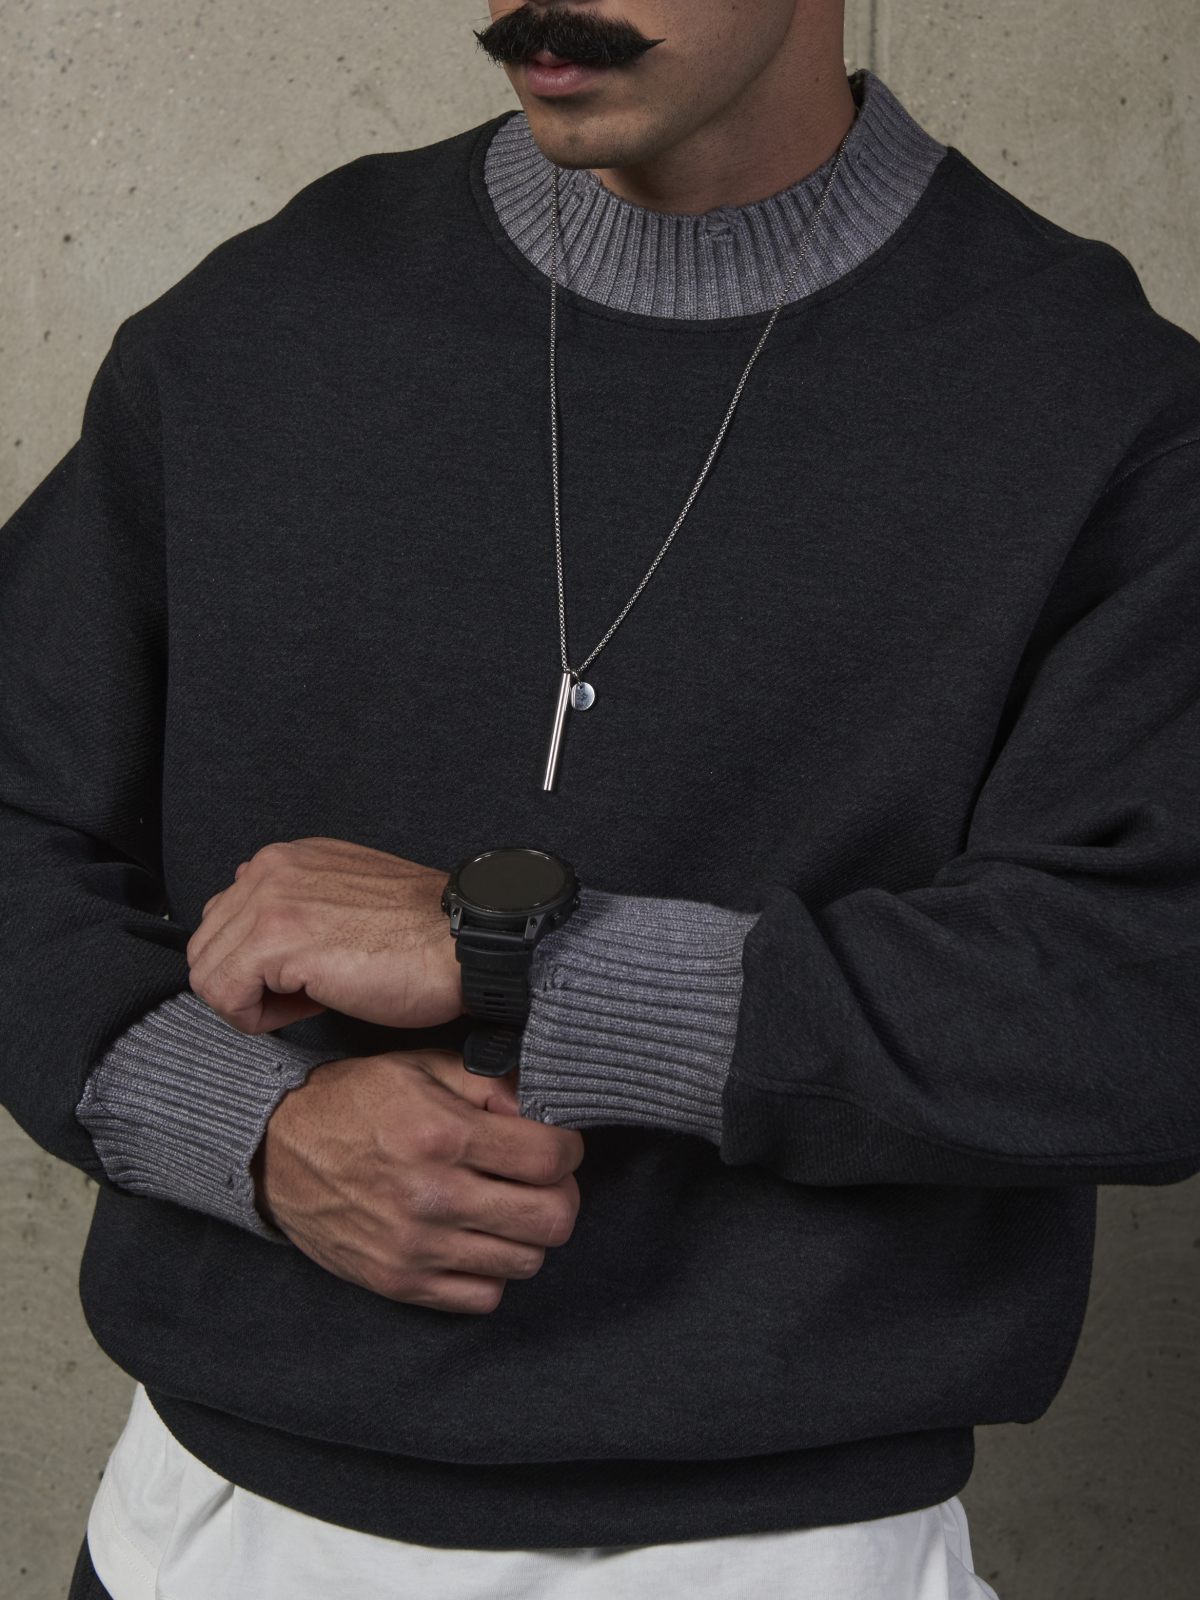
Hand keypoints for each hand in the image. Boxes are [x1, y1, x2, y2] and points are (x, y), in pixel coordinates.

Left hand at [186, 837, 462, 1033]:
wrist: (468, 946)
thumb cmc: (426, 937)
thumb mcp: (352, 902)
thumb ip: (302, 905)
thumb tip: (262, 937)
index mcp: (290, 858)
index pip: (226, 918)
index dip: (259, 963)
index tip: (305, 975)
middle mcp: (272, 868)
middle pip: (208, 944)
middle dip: (247, 982)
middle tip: (304, 995)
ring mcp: (270, 900)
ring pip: (208, 971)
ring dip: (251, 1000)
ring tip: (307, 1001)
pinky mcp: (275, 939)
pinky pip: (223, 994)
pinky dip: (256, 1017)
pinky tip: (307, 1006)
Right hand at [252, 1049, 583, 1313]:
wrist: (276, 1152)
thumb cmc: (355, 1102)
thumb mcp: (421, 1067)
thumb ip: (488, 1082)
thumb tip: (542, 1108)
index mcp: (442, 1134)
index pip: (552, 1158)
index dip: (568, 1147)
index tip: (556, 1144)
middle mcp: (432, 1196)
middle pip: (553, 1218)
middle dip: (560, 1194)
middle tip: (541, 1180)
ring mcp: (416, 1248)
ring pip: (527, 1261)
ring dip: (528, 1233)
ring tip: (506, 1206)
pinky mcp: (400, 1284)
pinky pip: (484, 1297)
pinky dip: (492, 1271)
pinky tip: (476, 1238)